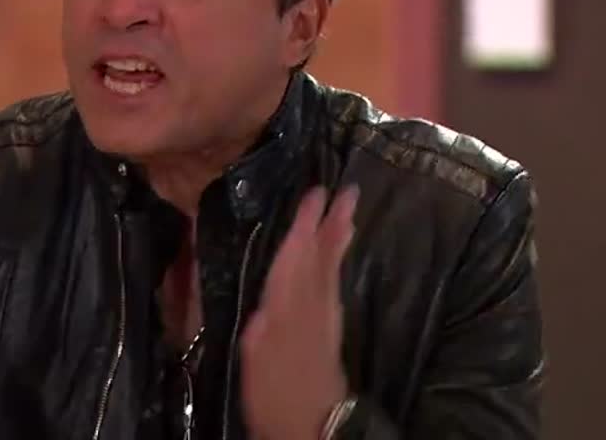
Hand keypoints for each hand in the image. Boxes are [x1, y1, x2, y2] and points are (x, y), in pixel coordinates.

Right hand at [241, 185, 357, 439]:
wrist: (309, 425)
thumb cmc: (273, 391)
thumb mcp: (255, 353)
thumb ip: (263, 321)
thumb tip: (267, 299)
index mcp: (289, 305)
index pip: (297, 255)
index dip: (305, 224)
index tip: (317, 192)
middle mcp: (312, 305)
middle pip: (323, 256)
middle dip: (333, 223)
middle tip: (350, 190)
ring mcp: (325, 318)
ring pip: (331, 268)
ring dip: (338, 238)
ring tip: (346, 214)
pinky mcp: (330, 331)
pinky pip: (332, 283)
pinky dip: (334, 263)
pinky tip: (333, 259)